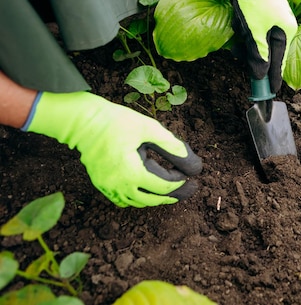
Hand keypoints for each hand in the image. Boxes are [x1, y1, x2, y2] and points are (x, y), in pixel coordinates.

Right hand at [23, 92, 202, 207]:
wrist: (83, 122)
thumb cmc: (117, 122)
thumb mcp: (149, 129)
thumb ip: (172, 146)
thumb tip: (193, 165)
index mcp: (131, 172)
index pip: (164, 186)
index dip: (181, 181)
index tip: (192, 174)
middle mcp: (118, 186)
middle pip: (153, 199)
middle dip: (174, 195)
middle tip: (190, 188)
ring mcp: (107, 188)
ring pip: (138, 202)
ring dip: (156, 198)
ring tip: (172, 190)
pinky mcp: (101, 185)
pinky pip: (123, 200)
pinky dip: (138, 198)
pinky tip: (148, 189)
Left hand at [224, 0, 297, 92]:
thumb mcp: (254, 30)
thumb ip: (258, 54)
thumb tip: (259, 76)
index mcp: (286, 34)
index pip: (279, 65)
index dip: (271, 80)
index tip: (266, 95)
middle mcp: (282, 28)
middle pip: (266, 53)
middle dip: (250, 52)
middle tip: (240, 47)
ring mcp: (272, 20)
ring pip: (256, 41)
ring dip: (244, 37)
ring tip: (239, 23)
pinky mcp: (262, 13)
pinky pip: (252, 29)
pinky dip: (243, 27)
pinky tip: (239, 16)